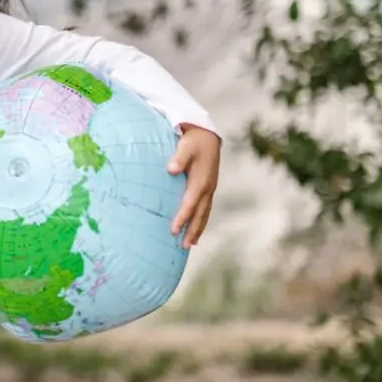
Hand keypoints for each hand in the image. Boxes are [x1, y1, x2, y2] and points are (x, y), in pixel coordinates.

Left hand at [167, 124, 220, 248]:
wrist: (207, 135)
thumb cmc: (193, 141)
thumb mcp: (185, 147)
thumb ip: (178, 158)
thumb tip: (171, 170)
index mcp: (201, 181)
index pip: (189, 204)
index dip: (182, 217)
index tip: (173, 230)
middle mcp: (207, 188)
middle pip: (199, 214)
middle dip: (192, 230)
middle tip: (183, 246)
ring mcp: (210, 189)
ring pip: (204, 213)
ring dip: (198, 228)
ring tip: (190, 243)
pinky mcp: (208, 188)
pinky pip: (205, 208)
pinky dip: (201, 220)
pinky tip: (197, 229)